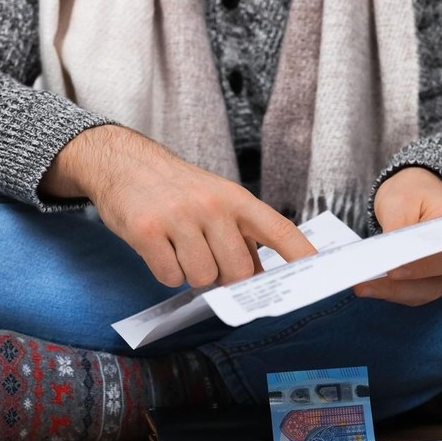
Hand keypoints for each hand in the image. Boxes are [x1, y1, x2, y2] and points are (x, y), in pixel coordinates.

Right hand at [41, 125, 316, 287]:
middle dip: (224, 277)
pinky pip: (169, 276)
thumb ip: (239, 233)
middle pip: (236, 271)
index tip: (320, 271)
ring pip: (202, 278)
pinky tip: (158, 250)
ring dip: (190, 273)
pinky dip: (164, 272)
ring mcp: (179, 218)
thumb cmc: (175, 188)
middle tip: (205, 259)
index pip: (277, 229)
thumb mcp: (214, 199)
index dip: (300, 253)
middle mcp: (211, 206)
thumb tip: (257, 276)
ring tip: (178, 247)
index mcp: (235, 198)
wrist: (122, 162)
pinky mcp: (146, 231)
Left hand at [352, 167, 441, 305]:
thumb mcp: (401, 201)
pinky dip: (390, 292)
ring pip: (420, 293)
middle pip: (433, 283)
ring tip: (361, 287)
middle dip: (398, 287)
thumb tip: (386, 256)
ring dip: (389, 293)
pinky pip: (411, 293)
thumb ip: (397, 229)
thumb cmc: (413, 192)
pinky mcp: (430, 281)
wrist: (417, 192)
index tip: (394, 271)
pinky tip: (368, 287)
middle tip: (365, 284)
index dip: (421, 268)